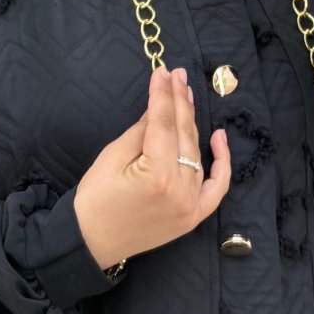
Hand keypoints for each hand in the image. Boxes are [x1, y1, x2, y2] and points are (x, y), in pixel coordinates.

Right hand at [73, 65, 229, 268]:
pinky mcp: (194, 216)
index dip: (162, 96)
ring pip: (196, 154)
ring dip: (193, 123)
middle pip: (183, 135)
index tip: (162, 72)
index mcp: (157, 176)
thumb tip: (160, 108)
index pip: (164, 124)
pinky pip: (216, 187)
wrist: (92, 241)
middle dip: (179, 102)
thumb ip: (141, 131)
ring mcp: (191, 205)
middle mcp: (181, 190)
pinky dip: (221, 163)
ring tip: (186, 95)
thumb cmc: (95, 198)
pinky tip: (219, 137)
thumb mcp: (112, 157)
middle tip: (177, 75)